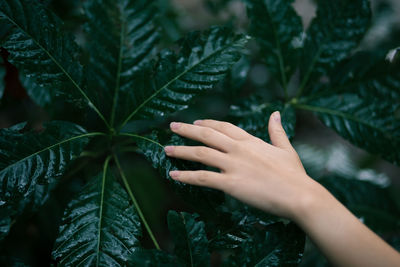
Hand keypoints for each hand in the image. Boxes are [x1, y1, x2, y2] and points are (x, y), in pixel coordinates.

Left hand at [164, 111, 321, 219]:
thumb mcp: (285, 148)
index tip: (196, 122)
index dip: (208, 123)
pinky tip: (174, 174)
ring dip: (182, 150)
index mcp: (250, 141)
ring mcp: (233, 165)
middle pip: (207, 135)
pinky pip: (203, 178)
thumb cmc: (294, 174)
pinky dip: (186, 176)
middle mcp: (238, 149)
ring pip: (201, 154)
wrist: (299, 195)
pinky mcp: (230, 183)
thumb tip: (275, 113)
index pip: (224, 127)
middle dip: (188, 130)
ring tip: (167, 149)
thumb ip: (276, 130)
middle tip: (172, 127)